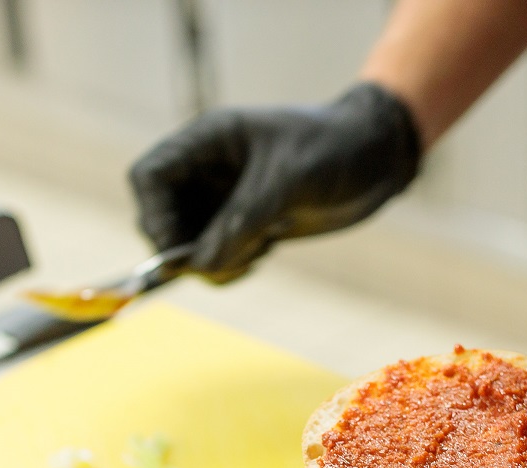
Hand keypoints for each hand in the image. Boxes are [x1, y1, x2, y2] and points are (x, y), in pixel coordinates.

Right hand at [128, 83, 421, 282]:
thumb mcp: (288, 181)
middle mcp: (208, 170)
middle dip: (184, 248)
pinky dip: (227, 268)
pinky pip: (214, 256)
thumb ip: (242, 221)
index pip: (150, 177)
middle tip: (222, 263)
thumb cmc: (334, 149)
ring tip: (253, 255)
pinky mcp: (244, 224)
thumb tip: (201, 264)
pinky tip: (260, 256)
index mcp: (208, 140)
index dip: (155, 216)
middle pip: (161, 217)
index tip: (181, 250)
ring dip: (208, 263)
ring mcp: (224, 199)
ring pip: (187, 244)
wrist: (376, 158)